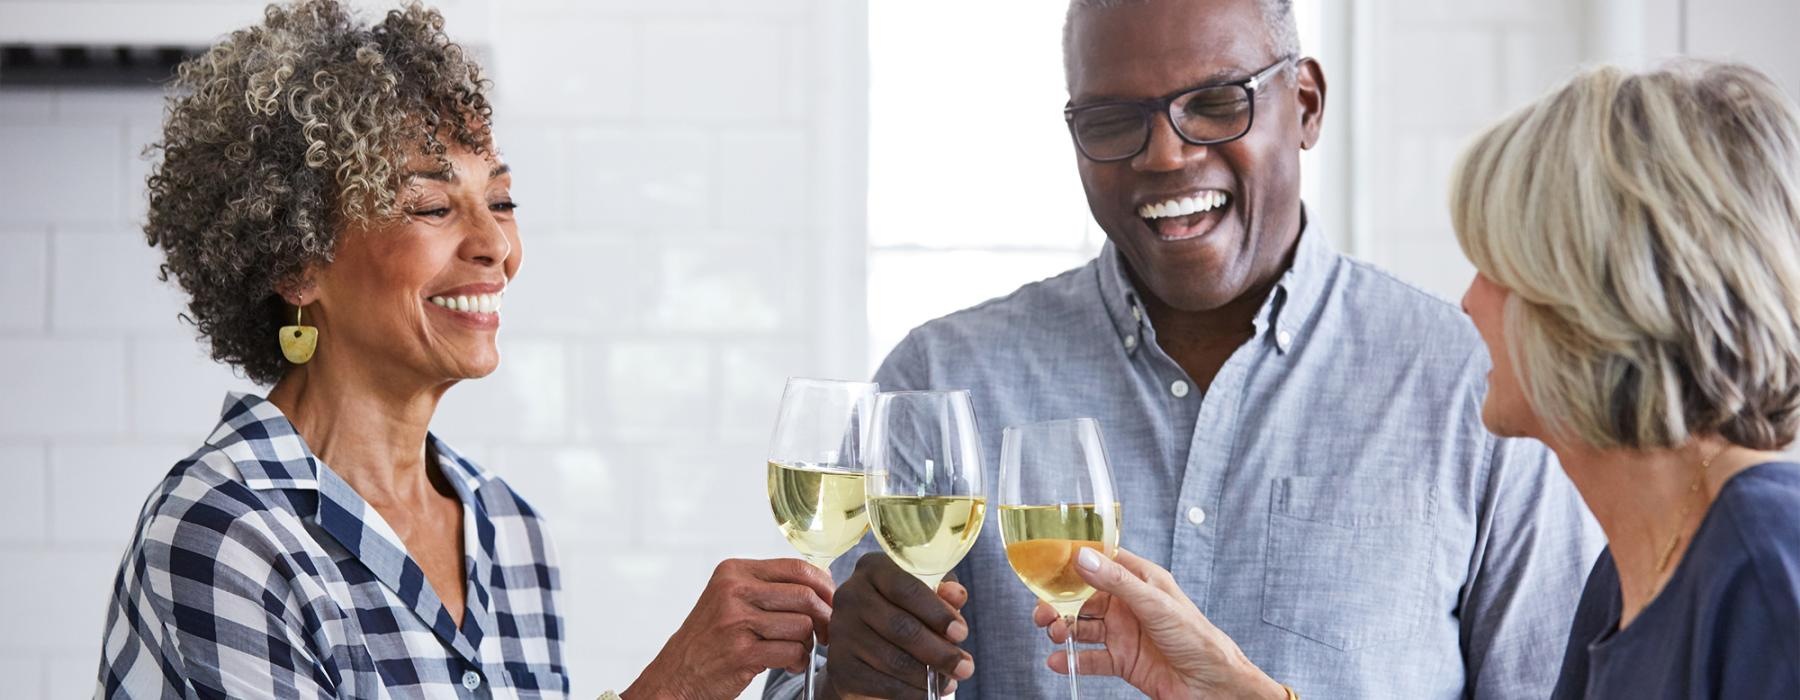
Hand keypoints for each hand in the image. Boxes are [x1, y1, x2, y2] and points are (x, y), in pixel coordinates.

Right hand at [626, 558, 833, 699]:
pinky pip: (792, 652)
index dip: (824, 586)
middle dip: (824, 617)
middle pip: (804, 596)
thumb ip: (769, 588)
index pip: (796, 568)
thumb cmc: (709, 639)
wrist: (676, 675)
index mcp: (734, 571)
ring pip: (802, 626)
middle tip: (826, 633)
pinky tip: (788, 664)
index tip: (832, 603)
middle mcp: (733, 591)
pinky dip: (798, 661)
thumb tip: (823, 586)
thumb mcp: (731, 599)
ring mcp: (736, 622)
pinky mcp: (741, 652)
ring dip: (807, 644)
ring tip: (795, 651)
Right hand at [821, 552, 974, 698]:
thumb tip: (956, 596)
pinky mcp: (840, 666)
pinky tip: (928, 692)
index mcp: (873, 569)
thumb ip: (943, 593)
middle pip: (901, 627)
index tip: (961, 632)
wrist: (864, 648)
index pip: (907, 588)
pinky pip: (882, 684)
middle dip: (939, 651)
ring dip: (928, 676)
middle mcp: (850, 596)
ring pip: (893, 660)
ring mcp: (842, 632)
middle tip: (965, 667)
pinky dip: (911, 693)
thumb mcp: (926, 596)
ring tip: (950, 681)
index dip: (937, 613)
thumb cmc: (903, 613)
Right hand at [1032, 548, 1285, 699]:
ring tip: (1053, 634)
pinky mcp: (1123, 661)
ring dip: (1063, 629)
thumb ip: (1116, 581)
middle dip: (1059, 602)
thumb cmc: (1196, 637)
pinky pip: (1091, 658)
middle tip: (1042, 612)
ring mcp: (1124, 633)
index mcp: (1140, 581)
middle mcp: (1129, 605)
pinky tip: (1058, 661)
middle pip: (1084, 597)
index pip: (1102, 562)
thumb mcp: (1154, 603)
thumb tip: (1083, 557)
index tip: (1048, 564)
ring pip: (1083, 627)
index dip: (1074, 561)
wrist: (1212, 685)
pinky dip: (1072, 660)